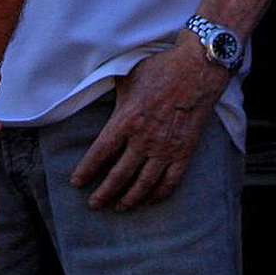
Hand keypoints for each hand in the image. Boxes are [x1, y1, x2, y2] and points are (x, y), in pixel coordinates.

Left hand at [69, 40, 226, 211]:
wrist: (198, 67)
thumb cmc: (160, 68)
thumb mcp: (126, 76)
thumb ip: (110, 92)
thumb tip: (89, 90)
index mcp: (126, 120)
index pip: (99, 153)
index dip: (86, 171)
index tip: (77, 183)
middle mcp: (144, 139)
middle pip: (118, 176)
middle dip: (103, 194)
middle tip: (94, 204)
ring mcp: (166, 149)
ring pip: (143, 185)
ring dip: (128, 200)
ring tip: (118, 207)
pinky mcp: (184, 152)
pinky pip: (170, 182)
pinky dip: (158, 195)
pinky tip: (149, 201)